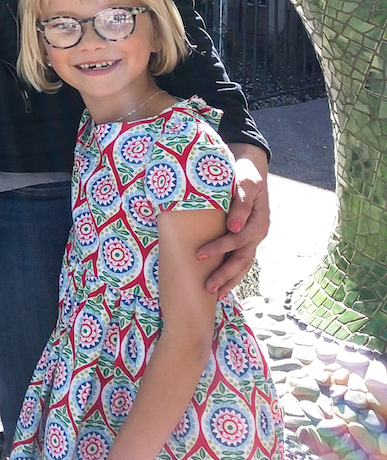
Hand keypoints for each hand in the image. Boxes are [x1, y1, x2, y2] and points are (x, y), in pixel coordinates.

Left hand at [198, 142, 269, 295]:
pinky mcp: (243, 237)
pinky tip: (219, 283)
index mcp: (259, 222)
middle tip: (207, 287)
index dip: (220, 248)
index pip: (238, 240)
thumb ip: (241, 202)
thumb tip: (234, 226)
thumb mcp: (245, 182)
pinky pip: (238, 258)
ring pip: (242, 264)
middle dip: (225, 275)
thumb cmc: (245, 172)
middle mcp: (257, 233)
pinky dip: (230, 272)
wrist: (249, 165)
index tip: (200, 253)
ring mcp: (252, 237)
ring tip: (213, 294)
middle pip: (242, 259)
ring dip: (229, 279)